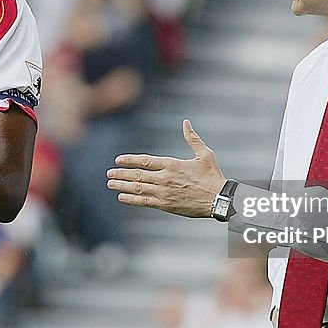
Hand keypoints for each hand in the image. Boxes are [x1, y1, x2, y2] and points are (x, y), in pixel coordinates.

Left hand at [106, 120, 224, 217]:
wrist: (218, 199)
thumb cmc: (212, 176)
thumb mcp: (205, 154)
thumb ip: (192, 138)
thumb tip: (186, 122)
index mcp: (172, 164)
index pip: (145, 160)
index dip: (129, 160)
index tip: (118, 160)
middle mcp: (165, 178)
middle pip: (137, 175)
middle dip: (121, 174)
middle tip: (108, 174)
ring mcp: (164, 192)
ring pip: (138, 188)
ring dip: (122, 186)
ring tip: (110, 184)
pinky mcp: (166, 205)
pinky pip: (145, 201)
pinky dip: (132, 199)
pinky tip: (122, 197)